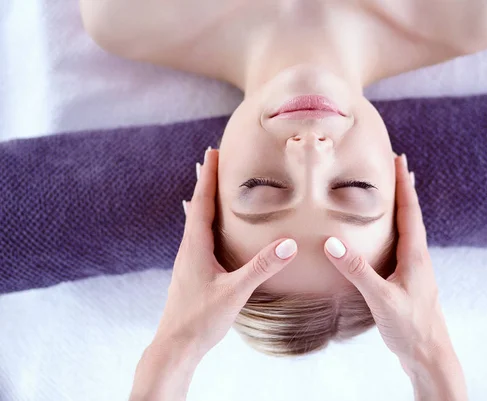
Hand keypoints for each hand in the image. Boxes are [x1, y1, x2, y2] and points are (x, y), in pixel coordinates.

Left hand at [156, 148, 297, 354]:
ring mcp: (188, 261)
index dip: (207, 177)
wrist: (175, 347)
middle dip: (206, 182)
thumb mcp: (235, 292)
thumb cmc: (201, 320)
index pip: (201, 203)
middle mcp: (188, 249)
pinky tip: (212, 230)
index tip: (211, 152)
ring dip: (205, 201)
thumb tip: (290, 244)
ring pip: (196, 222)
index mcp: (196, 246)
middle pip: (196, 207)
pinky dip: (206, 222)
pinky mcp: (191, 272)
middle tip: (214, 160)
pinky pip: (198, 237)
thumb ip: (262, 267)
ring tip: (215, 187)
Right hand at [324, 154, 466, 399]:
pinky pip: (402, 246)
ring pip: (408, 230)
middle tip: (395, 166)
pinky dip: (394, 230)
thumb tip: (332, 242)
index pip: (410, 210)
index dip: (404, 184)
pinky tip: (383, 238)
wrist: (429, 355)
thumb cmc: (410, 327)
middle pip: (412, 215)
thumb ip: (357, 270)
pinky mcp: (408, 281)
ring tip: (389, 193)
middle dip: (403, 189)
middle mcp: (418, 257)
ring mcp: (415, 269)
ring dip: (400, 208)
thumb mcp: (381, 298)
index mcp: (415, 255)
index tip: (400, 159)